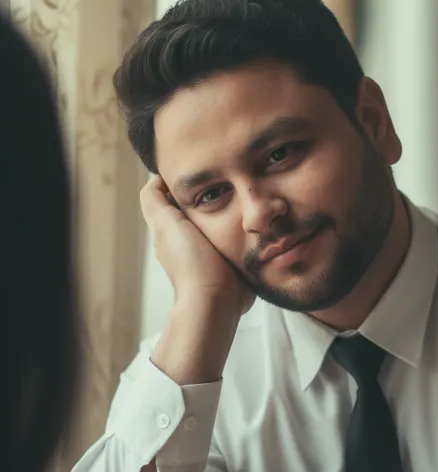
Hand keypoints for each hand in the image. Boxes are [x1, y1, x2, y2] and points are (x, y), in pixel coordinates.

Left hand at [141, 174, 251, 313]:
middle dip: (210, 194)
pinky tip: (250, 221)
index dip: (184, 181)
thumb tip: (155, 177)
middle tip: (228, 179)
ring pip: (216, 222)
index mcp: (170, 230)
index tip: (203, 169)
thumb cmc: (192, 264)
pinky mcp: (228, 262)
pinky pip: (233, 238)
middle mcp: (188, 241)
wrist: (217, 302)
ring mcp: (209, 253)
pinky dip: (239, 228)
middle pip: (196, 208)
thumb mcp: (166, 225)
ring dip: (228, 210)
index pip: (173, 197)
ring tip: (244, 197)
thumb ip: (155, 201)